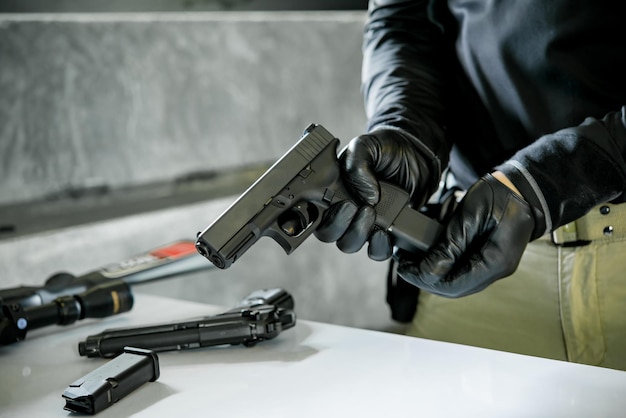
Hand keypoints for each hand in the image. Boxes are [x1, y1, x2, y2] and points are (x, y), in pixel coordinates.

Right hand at [314, 128, 437, 260]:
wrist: (416, 154)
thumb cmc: (385, 150)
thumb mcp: (366, 146)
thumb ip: (357, 163)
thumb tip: (366, 196)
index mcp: (329, 191)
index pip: (312, 212)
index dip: (313, 217)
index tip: (331, 205)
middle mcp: (342, 210)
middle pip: (328, 233)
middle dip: (338, 224)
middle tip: (353, 206)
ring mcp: (362, 224)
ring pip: (349, 244)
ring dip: (357, 234)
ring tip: (371, 213)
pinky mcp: (383, 233)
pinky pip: (376, 251)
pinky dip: (379, 246)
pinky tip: (384, 232)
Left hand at [396, 173, 535, 297]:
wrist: (522, 186)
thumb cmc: (501, 195)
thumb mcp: (470, 216)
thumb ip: (450, 245)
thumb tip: (428, 269)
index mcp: (496, 262)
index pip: (453, 285)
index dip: (424, 279)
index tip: (404, 268)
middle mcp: (497, 270)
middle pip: (454, 288)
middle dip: (425, 279)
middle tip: (404, 264)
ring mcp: (494, 266)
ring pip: (457, 281)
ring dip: (432, 274)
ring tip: (412, 260)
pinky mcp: (489, 258)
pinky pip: (462, 270)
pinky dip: (443, 266)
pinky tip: (429, 255)